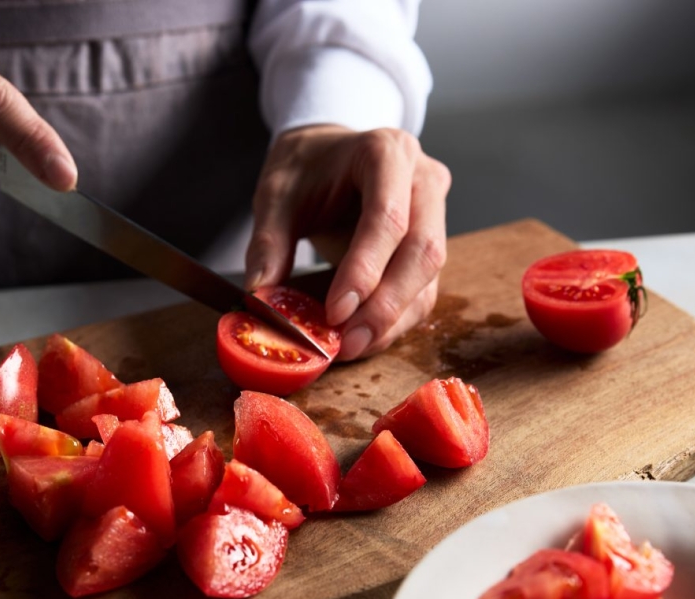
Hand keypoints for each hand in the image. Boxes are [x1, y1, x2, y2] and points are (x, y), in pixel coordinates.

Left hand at [244, 125, 450, 360]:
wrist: (326, 154)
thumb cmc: (305, 168)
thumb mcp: (276, 195)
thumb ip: (268, 242)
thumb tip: (260, 294)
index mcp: (386, 153)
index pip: (388, 217)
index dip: (365, 269)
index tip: (335, 312)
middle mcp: (422, 181)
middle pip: (423, 251)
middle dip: (385, 305)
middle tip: (347, 343)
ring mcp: (434, 213)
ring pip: (429, 277)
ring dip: (392, 321)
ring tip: (350, 348)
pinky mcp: (429, 245)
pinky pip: (423, 290)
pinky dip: (394, 321)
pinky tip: (362, 339)